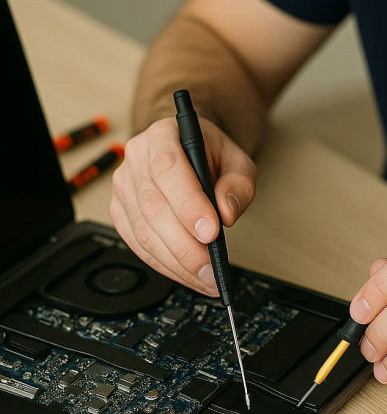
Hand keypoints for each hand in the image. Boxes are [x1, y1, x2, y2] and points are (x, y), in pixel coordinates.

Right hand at [109, 117, 256, 294]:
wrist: (191, 152)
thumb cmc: (211, 155)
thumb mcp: (237, 161)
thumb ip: (238, 184)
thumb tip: (226, 212)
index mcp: (163, 134)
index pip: (167, 169)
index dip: (188, 204)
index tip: (210, 232)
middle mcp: (136, 157)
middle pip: (152, 206)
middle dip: (184, 244)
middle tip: (211, 268)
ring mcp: (124, 186)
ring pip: (143, 231)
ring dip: (176, 261)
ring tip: (206, 278)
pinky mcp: (121, 211)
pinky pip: (138, 245)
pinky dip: (165, 265)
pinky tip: (188, 274)